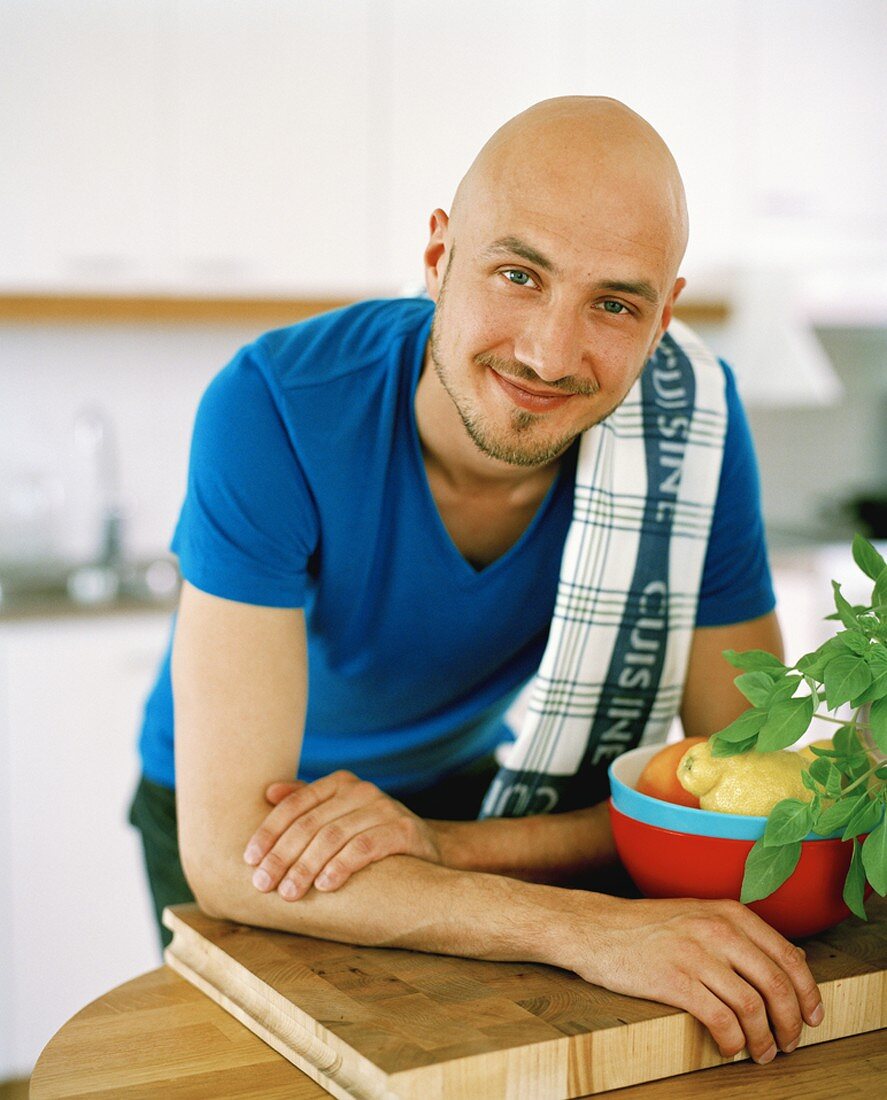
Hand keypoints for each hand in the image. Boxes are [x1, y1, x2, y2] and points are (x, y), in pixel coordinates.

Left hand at [242, 770, 443, 900]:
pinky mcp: (404, 830)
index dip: (269, 831)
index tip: (249, 860)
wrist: (428, 848)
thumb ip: (306, 802)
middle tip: (262, 884)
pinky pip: (366, 847)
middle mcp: (361, 790)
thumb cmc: (371, 834)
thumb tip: (268, 793)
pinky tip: (325, 886)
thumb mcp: (340, 815)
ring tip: (288, 892)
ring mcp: (385, 808)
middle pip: (311, 823)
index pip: (296, 804)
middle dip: (282, 855)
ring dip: (306, 866)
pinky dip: (342, 866)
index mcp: (340, 784)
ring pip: (334, 836)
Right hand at [570, 895, 823, 1063]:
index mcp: (728, 913)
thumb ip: (745, 935)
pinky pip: (720, 1018)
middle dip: (791, 1021)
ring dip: (764, 1038)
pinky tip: (730, 1046)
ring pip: (752, 1005)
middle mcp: (717, 929)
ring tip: (761, 1053)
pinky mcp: (674, 980)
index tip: (813, 1016)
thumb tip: (797, 960)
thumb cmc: (649, 926)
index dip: (807, 993)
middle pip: (776, 983)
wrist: (596, 928)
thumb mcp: (701, 916)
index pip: (787, 956)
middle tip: (790, 1042)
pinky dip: (733, 1040)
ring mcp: (695, 954)